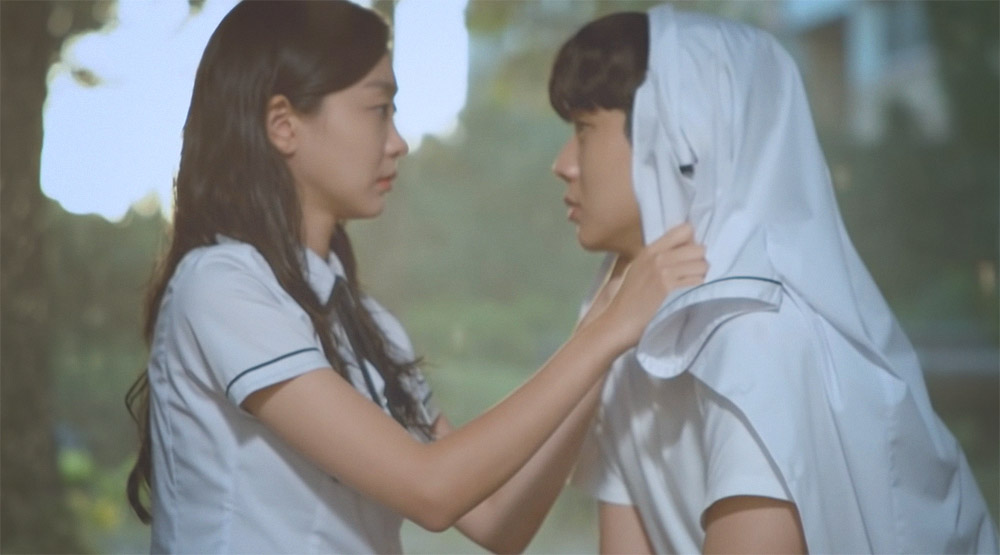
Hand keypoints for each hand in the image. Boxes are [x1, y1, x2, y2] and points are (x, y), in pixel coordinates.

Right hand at [596, 223, 706, 348]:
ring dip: (701, 275)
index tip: (689, 255)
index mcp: (650, 249)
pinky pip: (697, 281)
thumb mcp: (639, 268)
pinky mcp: (669, 287)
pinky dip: (698, 287)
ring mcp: (663, 271)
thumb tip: (688, 249)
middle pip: (698, 248)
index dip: (692, 242)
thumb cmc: (629, 298)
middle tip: (694, 273)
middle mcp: (657, 256)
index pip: (684, 230)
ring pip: (702, 265)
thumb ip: (659, 257)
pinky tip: (690, 293)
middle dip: (700, 261)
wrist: (619, 320)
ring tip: (692, 284)